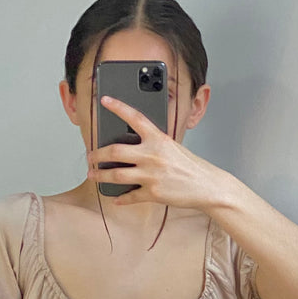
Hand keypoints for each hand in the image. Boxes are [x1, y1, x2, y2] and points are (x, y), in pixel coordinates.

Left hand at [87, 94, 232, 211]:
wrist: (207, 186)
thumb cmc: (191, 167)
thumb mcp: (173, 148)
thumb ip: (153, 145)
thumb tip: (132, 149)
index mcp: (158, 138)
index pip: (134, 117)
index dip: (117, 106)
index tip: (104, 100)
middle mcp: (152, 155)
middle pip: (115, 151)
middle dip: (97, 155)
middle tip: (90, 157)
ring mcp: (151, 175)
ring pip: (117, 175)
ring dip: (101, 176)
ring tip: (93, 175)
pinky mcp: (153, 194)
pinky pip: (130, 196)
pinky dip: (121, 198)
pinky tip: (115, 198)